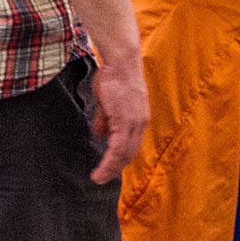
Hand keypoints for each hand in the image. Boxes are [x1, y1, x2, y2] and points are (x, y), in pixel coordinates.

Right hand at [87, 54, 149, 183]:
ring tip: (99, 178)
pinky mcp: (125, 122)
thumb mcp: (108, 102)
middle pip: (129, 154)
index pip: (131, 145)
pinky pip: (117, 148)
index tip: (109, 168)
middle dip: (115, 169)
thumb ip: (105, 119)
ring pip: (123, 155)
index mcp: (138, 119)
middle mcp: (140, 123)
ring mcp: (134, 123)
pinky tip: (101, 169)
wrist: (121, 61)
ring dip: (110, 169)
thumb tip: (100, 134)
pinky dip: (109, 162)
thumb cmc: (113, 77)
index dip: (120, 159)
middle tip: (102, 179)